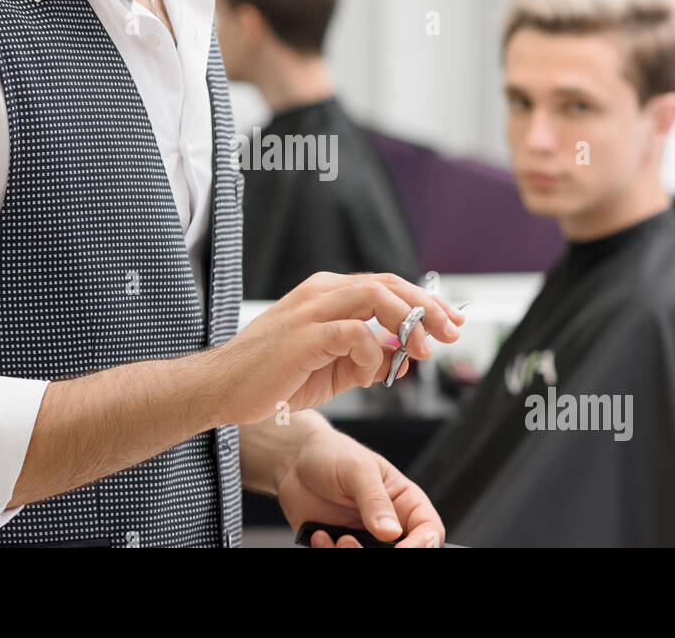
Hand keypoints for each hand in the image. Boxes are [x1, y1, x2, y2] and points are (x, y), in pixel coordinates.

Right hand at [212, 272, 464, 425]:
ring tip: (421, 351)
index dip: (424, 301)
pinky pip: (353, 331)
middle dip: (427, 307)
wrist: (223, 389)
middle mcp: (321, 294)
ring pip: (375, 295)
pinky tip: (370, 372)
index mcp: (327, 295)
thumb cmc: (271, 377)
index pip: (387, 285)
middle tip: (450, 332)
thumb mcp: (332, 369)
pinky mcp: (303, 335)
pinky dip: (372, 351)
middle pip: (388, 283)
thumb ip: (368, 359)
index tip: (451, 321)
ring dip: (408, 322)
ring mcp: (310, 311)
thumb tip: (403, 357)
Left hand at [276, 425, 445, 547]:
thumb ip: (374, 501)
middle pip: (405, 553)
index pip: (430, 531)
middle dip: (385, 557)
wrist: (292, 461)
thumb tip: (391, 532)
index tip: (400, 548)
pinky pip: (339, 561)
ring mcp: (364, 539)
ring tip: (339, 538)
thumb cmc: (331, 454)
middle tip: (356, 543)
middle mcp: (388, 525)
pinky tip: (319, 535)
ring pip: (370, 561)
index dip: (423, 545)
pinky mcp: (339, 546)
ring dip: (352, 556)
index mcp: (405, 502)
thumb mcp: (357, 470)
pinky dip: (329, 554)